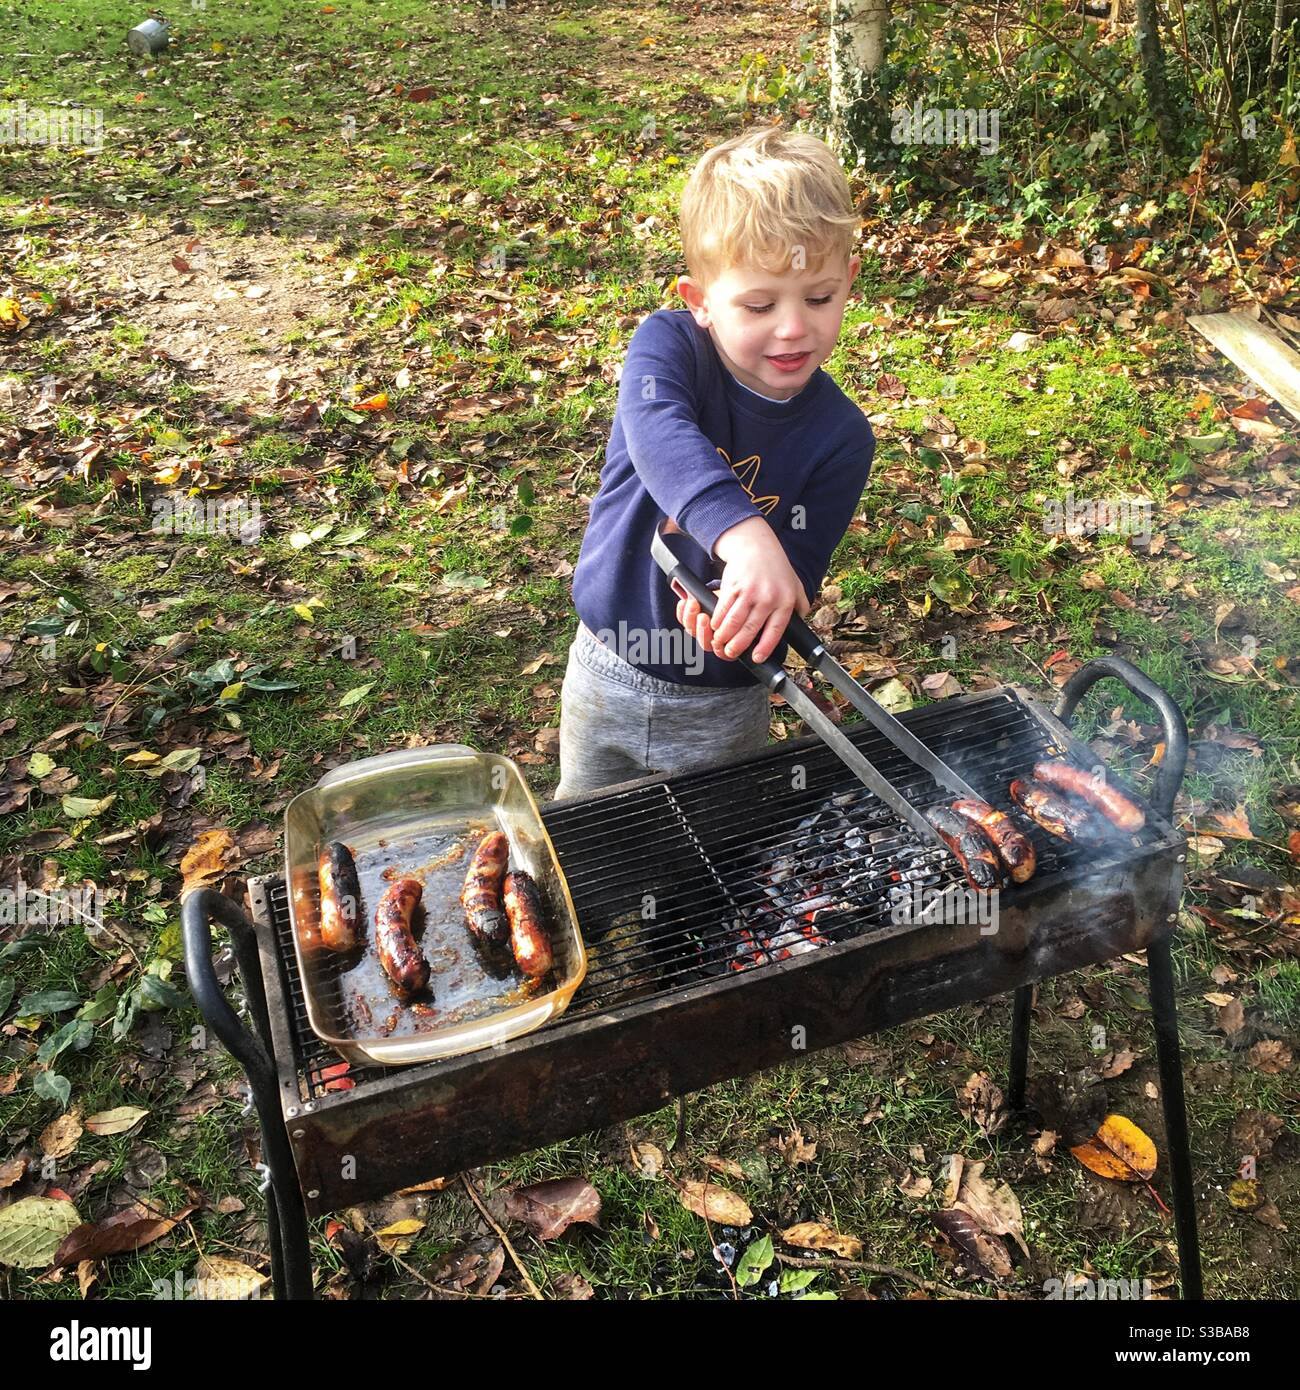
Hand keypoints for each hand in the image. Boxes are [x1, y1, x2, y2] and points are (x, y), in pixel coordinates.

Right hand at [673, 515, 807, 663]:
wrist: (756, 544)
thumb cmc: (776, 567)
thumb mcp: (795, 584)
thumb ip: (800, 604)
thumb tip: (802, 624)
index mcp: (784, 601)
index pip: (775, 630)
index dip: (765, 647)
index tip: (757, 658)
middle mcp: (767, 598)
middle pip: (750, 629)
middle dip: (738, 646)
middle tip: (731, 654)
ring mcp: (749, 592)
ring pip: (734, 622)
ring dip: (724, 636)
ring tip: (720, 643)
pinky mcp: (733, 586)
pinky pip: (722, 609)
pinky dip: (717, 620)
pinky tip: (715, 626)